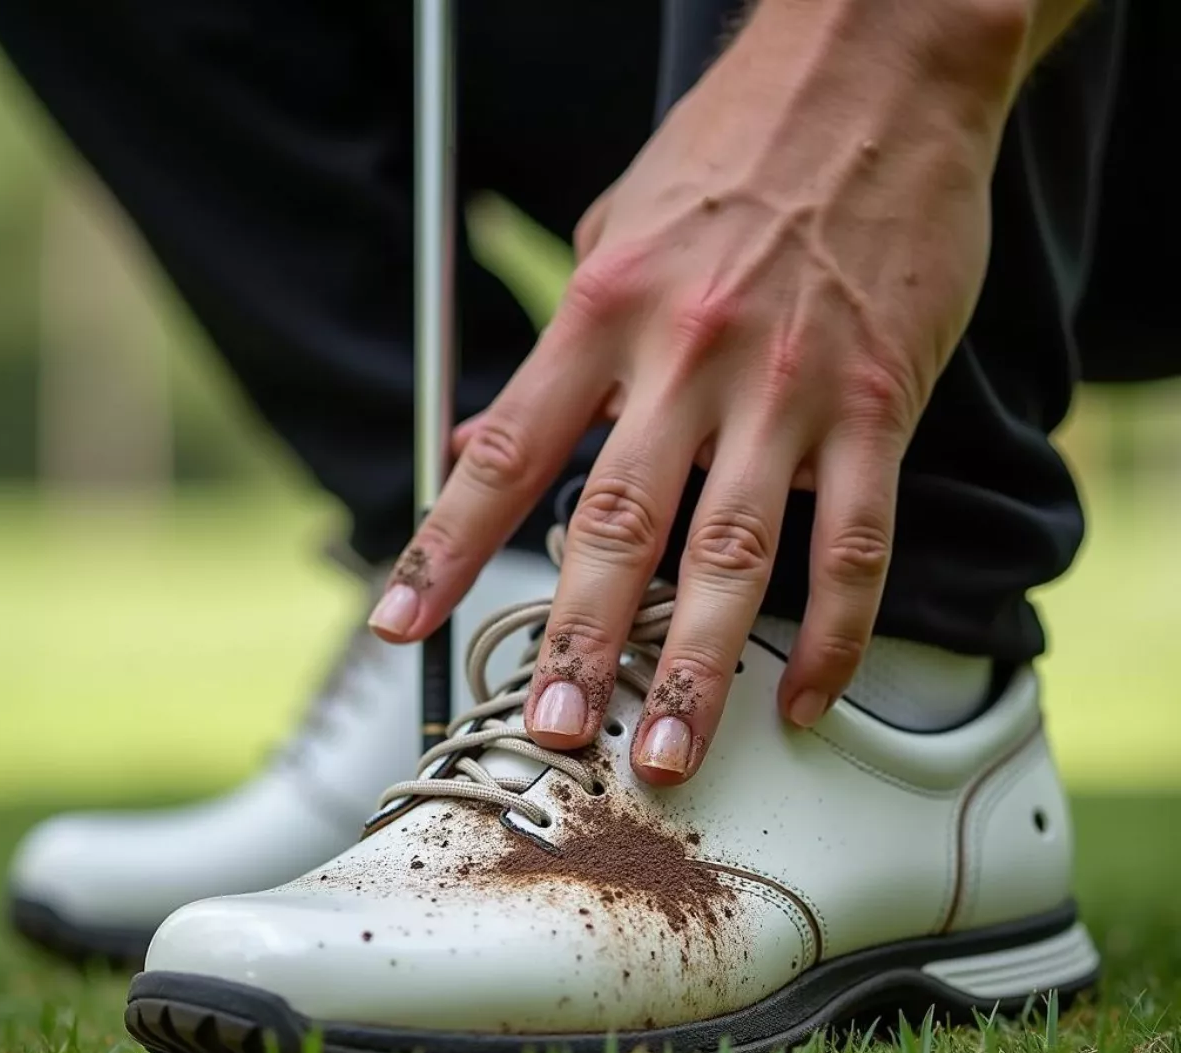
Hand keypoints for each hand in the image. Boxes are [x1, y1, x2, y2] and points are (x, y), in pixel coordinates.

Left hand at [372, 0, 1039, 783]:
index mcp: (604, 312)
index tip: (404, 627)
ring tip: (663, 753)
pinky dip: (835, 633)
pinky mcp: (878, 405)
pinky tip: (805, 695)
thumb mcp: (614, 236)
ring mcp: (788, 387)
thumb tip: (486, 437)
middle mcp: (688, 357)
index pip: (502, 454)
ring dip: (695, 669)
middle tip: (552, 732)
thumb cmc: (732, 154)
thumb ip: (559, 353)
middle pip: (615, 525)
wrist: (878, 67)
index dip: (443, 550)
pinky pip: (856, 542)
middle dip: (578, 642)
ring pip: (734, 553)